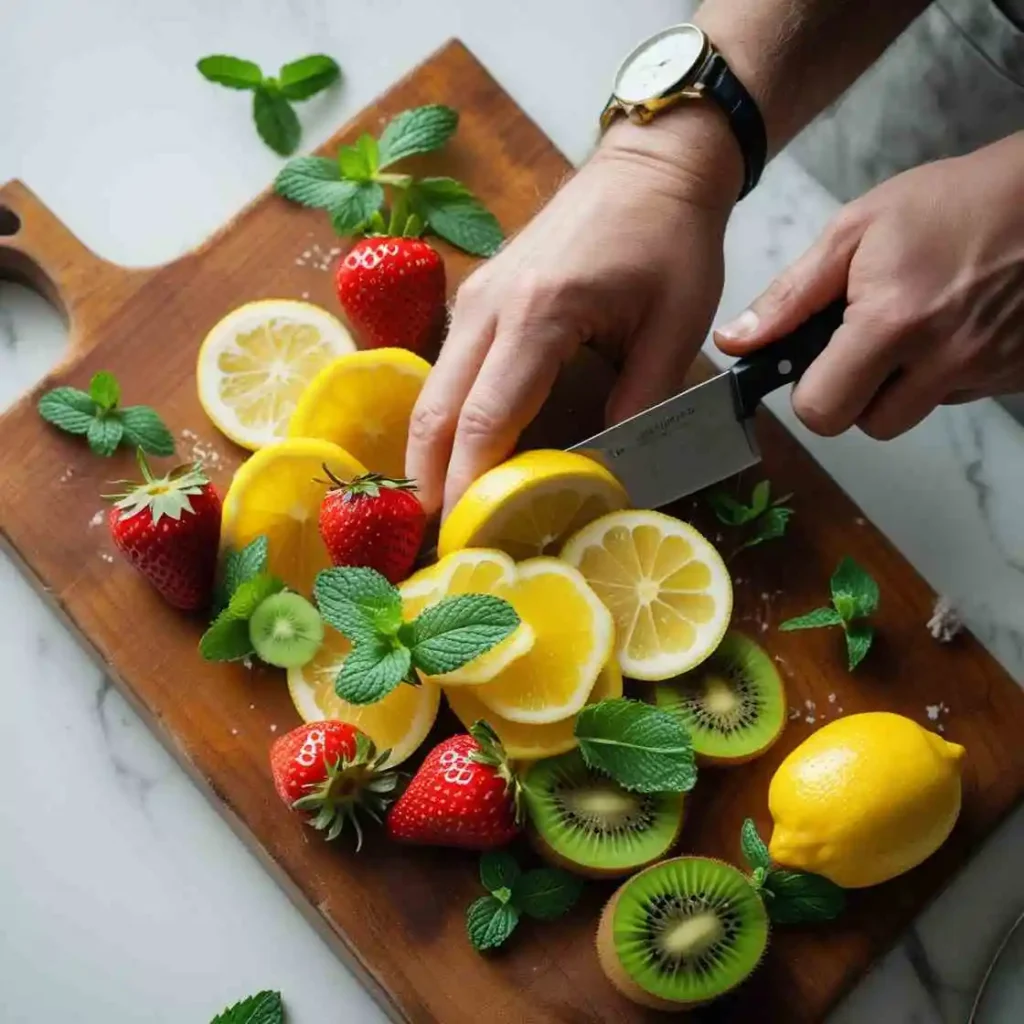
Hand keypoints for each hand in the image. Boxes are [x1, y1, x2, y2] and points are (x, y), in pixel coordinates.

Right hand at [406, 109, 741, 515]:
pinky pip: (450, 365)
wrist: (649, 165)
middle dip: (429, 476)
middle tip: (433, 534)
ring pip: (434, 386)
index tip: (461, 533)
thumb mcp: (676, 326)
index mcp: (541, 313)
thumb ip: (641, 402)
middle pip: (438, 407)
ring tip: (438, 502)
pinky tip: (456, 448)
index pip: (486, 417)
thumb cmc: (671, 239)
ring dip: (429, 448)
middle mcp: (492, 305)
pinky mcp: (480, 293)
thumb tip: (608, 470)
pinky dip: (446, 413)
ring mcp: (478, 295)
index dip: (468, 482)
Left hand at [716, 132, 1023, 439]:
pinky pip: (958, 398)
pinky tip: (952, 326)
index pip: (822, 412)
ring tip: (914, 326)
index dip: (811, 391)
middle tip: (866, 341)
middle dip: (855, 393)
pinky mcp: (1015, 375)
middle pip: (869, 426)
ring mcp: (985, 371)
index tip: (816, 359)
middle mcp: (944, 360)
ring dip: (900, 386)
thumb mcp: (856, 231)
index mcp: (892, 324)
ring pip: (914, 416)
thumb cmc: (952, 201)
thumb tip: (734, 342)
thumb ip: (790, 296)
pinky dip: (945, 375)